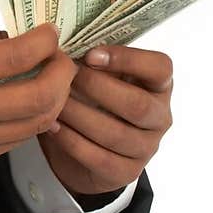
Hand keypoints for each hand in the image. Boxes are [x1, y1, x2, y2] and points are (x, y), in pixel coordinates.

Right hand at [0, 22, 75, 176]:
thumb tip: (19, 41)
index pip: (14, 58)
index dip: (43, 43)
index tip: (51, 32)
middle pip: (36, 98)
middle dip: (62, 75)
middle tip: (64, 60)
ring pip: (34, 125)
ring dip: (54, 100)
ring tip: (55, 81)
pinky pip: (15, 140)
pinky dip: (31, 120)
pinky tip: (32, 104)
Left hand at [37, 44, 173, 198]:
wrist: (89, 151)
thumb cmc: (94, 100)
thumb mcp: (99, 76)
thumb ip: (91, 59)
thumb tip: (57, 39)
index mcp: (158, 85)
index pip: (161, 68)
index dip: (128, 59)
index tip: (90, 55)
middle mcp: (160, 116)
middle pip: (136, 104)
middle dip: (95, 88)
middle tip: (64, 77)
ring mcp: (147, 147)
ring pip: (115, 133)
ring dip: (79, 115)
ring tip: (52, 101)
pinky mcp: (127, 172)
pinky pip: (99, 157)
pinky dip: (72, 140)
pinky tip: (51, 126)